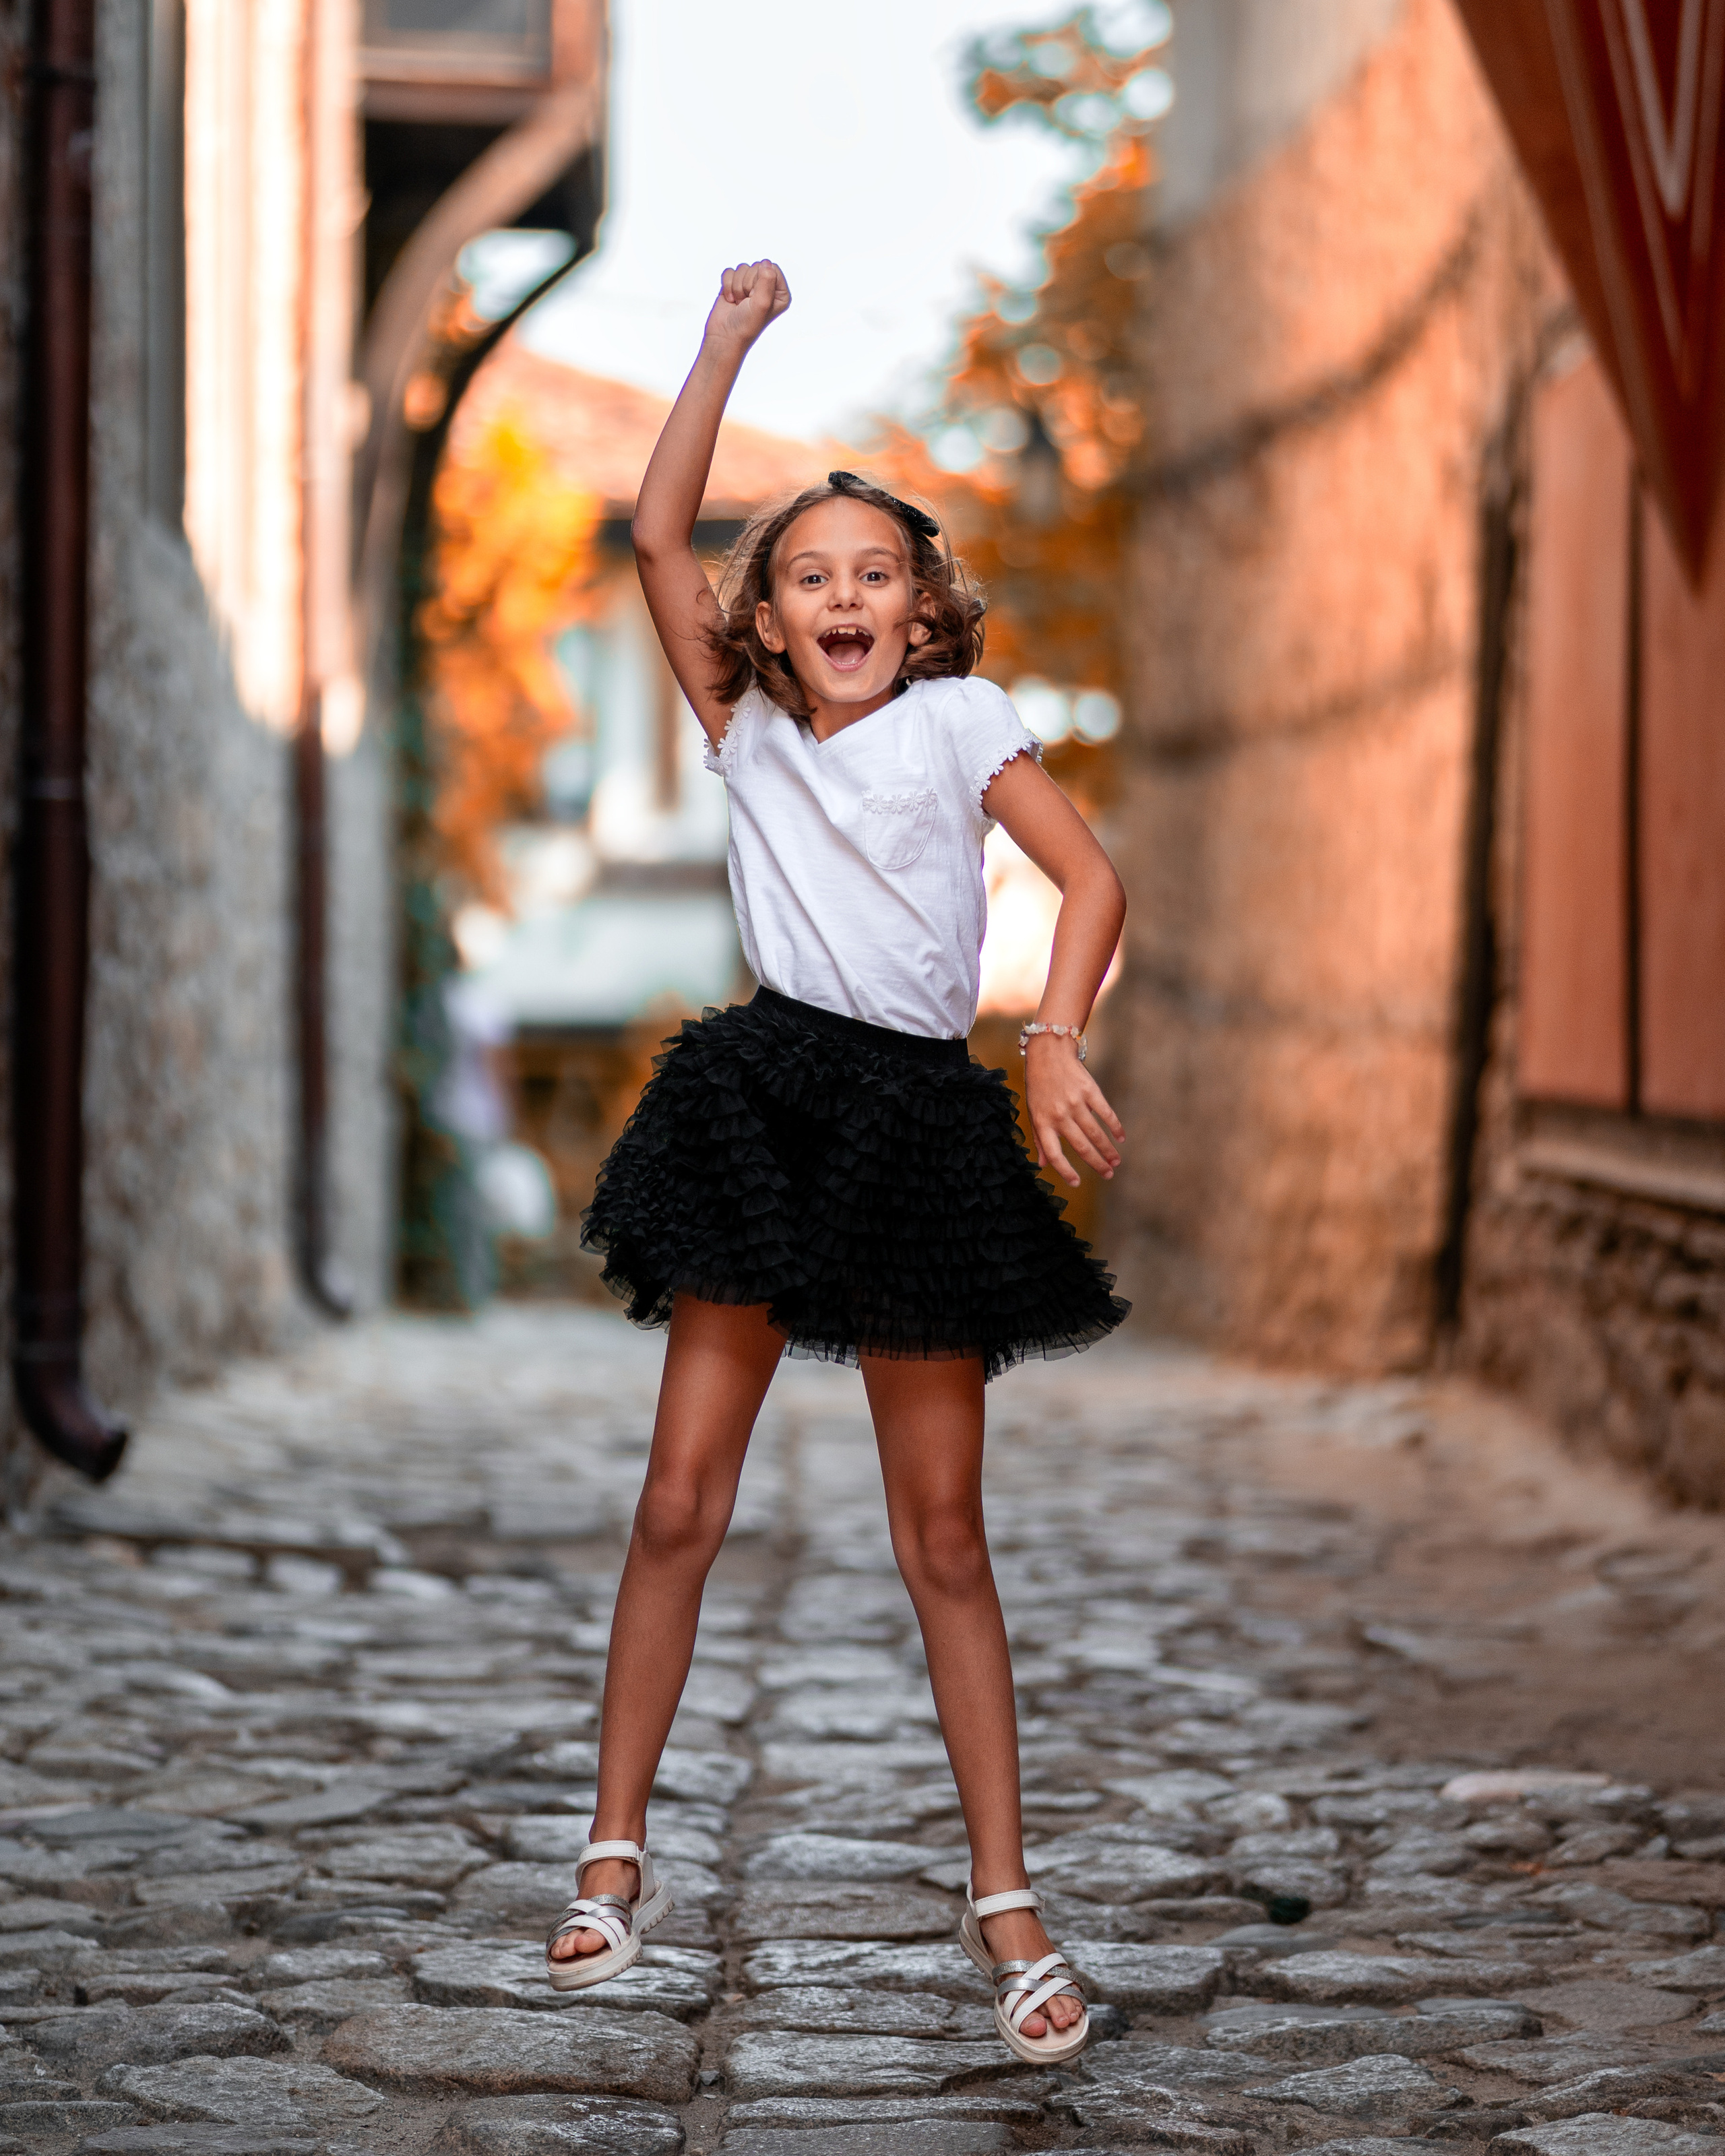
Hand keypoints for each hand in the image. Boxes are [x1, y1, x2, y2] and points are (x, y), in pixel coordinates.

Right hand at [703, 259, 790, 355]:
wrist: (725, 336)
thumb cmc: (746, 326)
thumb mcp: (762, 304)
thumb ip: (767, 281)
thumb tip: (765, 263)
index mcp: (780, 293)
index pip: (772, 268)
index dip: (760, 280)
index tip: (756, 298)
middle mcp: (767, 287)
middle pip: (757, 266)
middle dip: (747, 284)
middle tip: (746, 302)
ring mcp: (750, 286)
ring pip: (742, 268)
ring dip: (736, 287)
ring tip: (739, 303)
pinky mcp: (734, 284)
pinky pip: (729, 272)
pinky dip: (727, 286)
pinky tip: (730, 300)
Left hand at [1024, 1034, 1122, 1187]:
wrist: (1049, 1053)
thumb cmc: (1039, 1085)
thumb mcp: (1033, 1111)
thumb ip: (1039, 1138)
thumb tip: (1043, 1164)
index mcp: (1043, 1122)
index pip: (1054, 1153)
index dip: (1065, 1171)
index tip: (1076, 1183)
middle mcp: (1059, 1115)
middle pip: (1081, 1146)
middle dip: (1097, 1164)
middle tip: (1108, 1174)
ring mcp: (1075, 1103)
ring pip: (1096, 1133)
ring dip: (1108, 1150)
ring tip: (1116, 1161)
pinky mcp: (1090, 1091)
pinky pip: (1106, 1113)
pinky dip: (1115, 1127)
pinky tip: (1120, 1137)